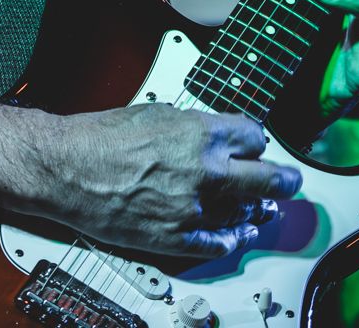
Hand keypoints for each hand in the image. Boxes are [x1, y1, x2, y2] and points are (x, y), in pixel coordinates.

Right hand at [0, 89, 301, 259]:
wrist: (67, 168)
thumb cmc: (103, 136)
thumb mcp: (157, 113)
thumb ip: (195, 126)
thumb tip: (218, 135)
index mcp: (202, 133)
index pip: (254, 136)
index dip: (255, 139)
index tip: (255, 144)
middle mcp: (206, 172)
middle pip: (267, 178)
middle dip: (283, 178)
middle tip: (291, 180)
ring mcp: (194, 210)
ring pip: (246, 214)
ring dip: (257, 210)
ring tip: (264, 210)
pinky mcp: (176, 240)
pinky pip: (218, 244)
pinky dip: (230, 238)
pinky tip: (236, 234)